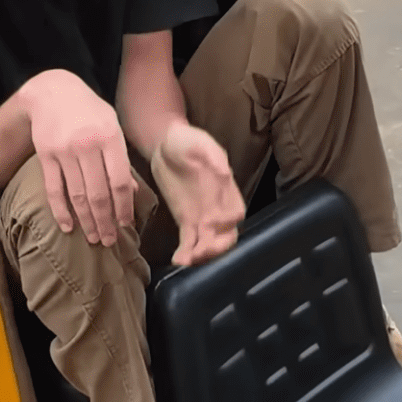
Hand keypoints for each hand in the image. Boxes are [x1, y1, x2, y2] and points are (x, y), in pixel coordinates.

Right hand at [20, 70, 136, 246]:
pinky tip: (68, 227)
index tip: (126, 224)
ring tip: (94, 238)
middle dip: (105, 222)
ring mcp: (64, 152)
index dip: (124, 207)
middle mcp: (87, 146)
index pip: (120, 182)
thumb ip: (121, 158)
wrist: (52, 91)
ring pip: (78, 196)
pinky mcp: (46, 156)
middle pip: (99, 194)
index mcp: (110, 138)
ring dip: (86, 221)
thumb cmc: (89, 111)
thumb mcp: (112, 126)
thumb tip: (131, 193)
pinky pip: (54, 190)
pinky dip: (61, 211)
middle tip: (109, 241)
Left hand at [150, 122, 244, 265]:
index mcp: (226, 188)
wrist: (166, 144)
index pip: (235, 212)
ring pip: (209, 242)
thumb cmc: (188, 140)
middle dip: (217, 246)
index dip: (228, 222)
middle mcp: (218, 206)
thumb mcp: (201, 143)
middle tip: (202, 251)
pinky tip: (177, 260)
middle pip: (226, 234)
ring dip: (201, 254)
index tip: (213, 224)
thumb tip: (225, 173)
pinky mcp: (186, 221)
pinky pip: (189, 241)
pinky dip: (185, 253)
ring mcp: (202, 216)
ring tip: (187, 260)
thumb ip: (214, 158)